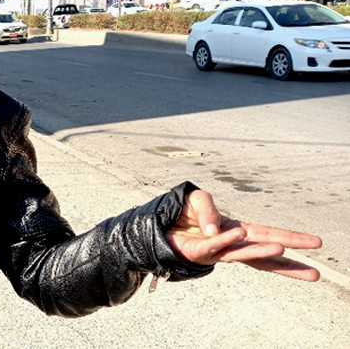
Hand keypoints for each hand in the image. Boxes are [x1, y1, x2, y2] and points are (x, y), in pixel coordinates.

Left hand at [165, 190, 321, 280]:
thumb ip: (210, 209)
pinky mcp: (197, 251)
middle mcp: (230, 244)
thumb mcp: (199, 199)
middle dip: (289, 262)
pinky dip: (225, 239)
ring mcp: (215, 251)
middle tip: (314, 272)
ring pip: (242, 253)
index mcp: (236, 231)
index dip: (292, 239)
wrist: (155, 223)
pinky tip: (240, 235)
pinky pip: (213, 244)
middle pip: (264, 254)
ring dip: (260, 250)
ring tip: (282, 249)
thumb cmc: (181, 213)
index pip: (268, 235)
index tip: (316, 244)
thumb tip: (218, 229)